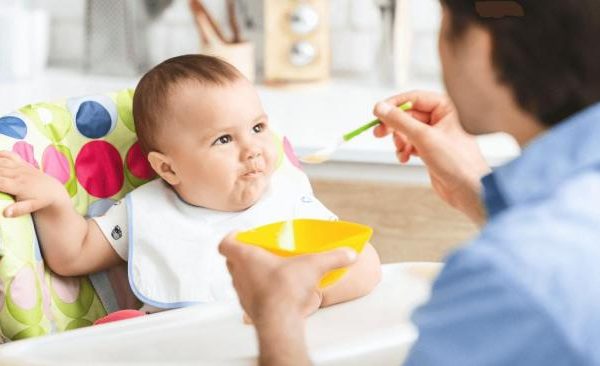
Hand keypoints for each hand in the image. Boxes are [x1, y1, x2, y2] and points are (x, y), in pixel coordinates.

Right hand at [0, 151, 68, 217]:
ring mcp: (20, 167)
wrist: (53, 190)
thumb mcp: (32, 206)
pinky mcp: (22, 163)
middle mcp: (18, 174)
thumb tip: (5, 214)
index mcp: (18, 185)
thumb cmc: (41, 200)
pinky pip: (9, 155)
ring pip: (1, 162)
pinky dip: (0, 154)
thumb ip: (19, 209)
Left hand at [219, 233, 355, 325]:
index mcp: (246, 257)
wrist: (280, 321)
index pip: (226, 243)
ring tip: (268, 271)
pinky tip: (275, 291)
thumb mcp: (313, 265)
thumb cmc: (285, 290)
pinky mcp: (250, 309)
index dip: (232, 237)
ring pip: (239, 279)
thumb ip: (333, 257)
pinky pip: (250, 296)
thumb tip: (349, 254)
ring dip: (249, 274)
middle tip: (259, 251)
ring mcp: (242, 294)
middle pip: (231, 261)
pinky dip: (258, 291)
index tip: (241, 234)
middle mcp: (239, 275)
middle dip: (243, 255)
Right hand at [373, 91, 490, 224]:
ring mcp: (434, 135)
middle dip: (393, 126)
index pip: (413, 98)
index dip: (394, 105)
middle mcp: (440, 119)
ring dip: (399, 141)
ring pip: (406, 131)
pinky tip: (405, 158)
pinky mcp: (430, 150)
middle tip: (379, 132)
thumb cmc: (457, 161)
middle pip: (407, 115)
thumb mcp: (424, 137)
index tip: (378, 112)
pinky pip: (409, 144)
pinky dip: (404, 151)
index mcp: (445, 108)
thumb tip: (381, 108)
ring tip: (400, 150)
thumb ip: (400, 121)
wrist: (468, 189)